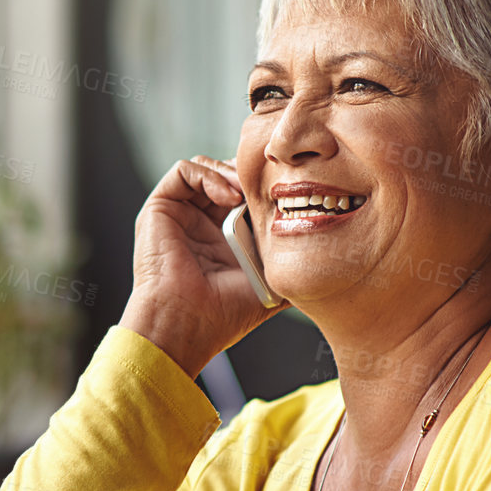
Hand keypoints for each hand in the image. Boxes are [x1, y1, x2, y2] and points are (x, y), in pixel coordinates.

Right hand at [119, 157, 288, 377]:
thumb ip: (292, 262)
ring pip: (207, 167)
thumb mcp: (274, 283)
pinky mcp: (160, 208)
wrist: (187, 323)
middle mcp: (202, 222)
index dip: (266, 187)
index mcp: (226, 237)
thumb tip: (330, 253)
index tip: (286, 191)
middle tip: (269, 185)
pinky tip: (227, 196)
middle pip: (228, 174)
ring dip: (230, 172)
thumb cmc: (224, 312)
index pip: (247, 194)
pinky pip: (183, 171)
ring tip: (247, 193)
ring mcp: (180, 214)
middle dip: (250, 174)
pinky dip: (207, 174)